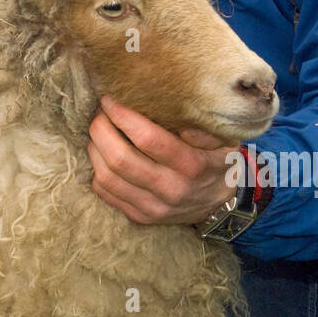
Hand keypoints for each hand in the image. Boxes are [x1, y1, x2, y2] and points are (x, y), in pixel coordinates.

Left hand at [87, 96, 240, 225]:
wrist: (220, 204)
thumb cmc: (217, 160)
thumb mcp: (223, 139)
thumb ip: (201, 125)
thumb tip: (173, 111)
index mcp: (192, 165)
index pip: (148, 139)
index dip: (123, 116)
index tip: (111, 100)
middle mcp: (171, 189)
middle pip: (120, 159)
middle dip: (101, 129)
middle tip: (99, 112)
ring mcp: (154, 207)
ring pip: (106, 178)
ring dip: (94, 148)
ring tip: (97, 130)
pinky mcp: (140, 217)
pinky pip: (104, 193)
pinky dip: (96, 169)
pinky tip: (101, 153)